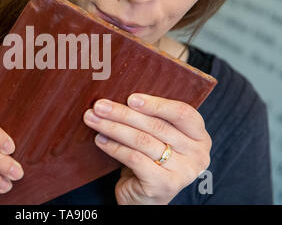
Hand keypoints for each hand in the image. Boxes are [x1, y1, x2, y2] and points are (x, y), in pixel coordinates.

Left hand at [83, 93, 211, 204]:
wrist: (145, 198)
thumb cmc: (150, 161)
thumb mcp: (157, 138)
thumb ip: (150, 118)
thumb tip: (119, 94)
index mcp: (200, 136)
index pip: (182, 113)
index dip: (156, 104)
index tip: (130, 98)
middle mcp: (198, 155)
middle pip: (156, 126)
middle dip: (123, 113)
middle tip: (99, 106)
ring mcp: (183, 172)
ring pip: (142, 141)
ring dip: (113, 128)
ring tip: (93, 119)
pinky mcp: (164, 185)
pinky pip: (134, 159)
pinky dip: (114, 147)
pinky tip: (99, 140)